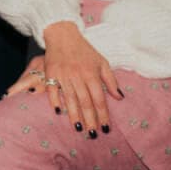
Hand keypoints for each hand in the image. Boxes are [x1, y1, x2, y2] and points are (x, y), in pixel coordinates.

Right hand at [29, 21, 121, 135]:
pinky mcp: (51, 73)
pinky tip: (59, 112)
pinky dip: (55, 101)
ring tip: (79, 129)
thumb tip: (120, 97)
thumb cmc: (84, 50)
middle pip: (85, 102)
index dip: (103, 114)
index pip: (99, 99)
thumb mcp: (101, 62)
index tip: (105, 128)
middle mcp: (78, 76)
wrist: (62, 34)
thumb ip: (110, 80)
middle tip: (93, 134)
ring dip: (74, 115)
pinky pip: (53, 90)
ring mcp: (63, 75)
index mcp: (92, 73)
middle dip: (90, 120)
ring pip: (70, 99)